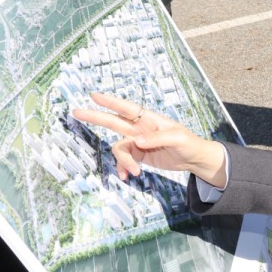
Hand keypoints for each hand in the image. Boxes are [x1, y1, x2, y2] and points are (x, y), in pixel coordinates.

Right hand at [70, 92, 227, 186]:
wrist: (195, 160)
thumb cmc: (190, 143)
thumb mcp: (177, 139)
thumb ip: (157, 139)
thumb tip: (136, 141)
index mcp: (150, 119)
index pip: (127, 108)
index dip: (111, 102)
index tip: (94, 95)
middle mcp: (140, 129)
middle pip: (113, 122)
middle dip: (95, 117)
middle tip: (76, 111)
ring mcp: (138, 143)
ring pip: (120, 149)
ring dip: (123, 161)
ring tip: (133, 172)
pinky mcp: (140, 155)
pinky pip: (124, 160)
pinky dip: (124, 168)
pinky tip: (128, 176)